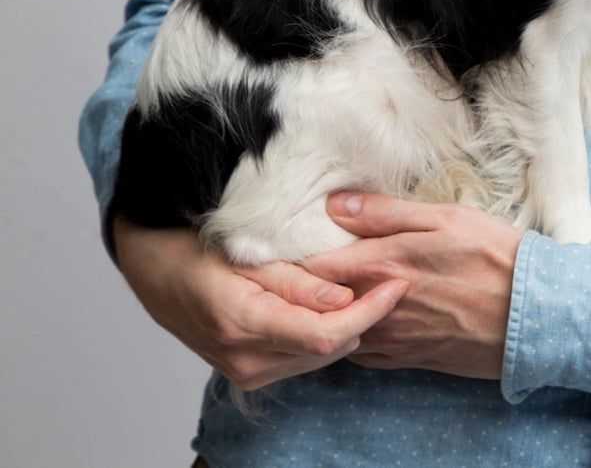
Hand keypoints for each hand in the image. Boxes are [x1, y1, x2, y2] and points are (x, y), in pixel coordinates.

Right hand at [112, 217, 408, 390]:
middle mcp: (244, 358)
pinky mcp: (250, 376)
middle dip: (364, 315)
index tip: (397, 283)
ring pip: (322, 356)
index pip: (325, 333)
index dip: (369, 311)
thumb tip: (342, 298)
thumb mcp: (248, 252)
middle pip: (330, 348)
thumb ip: (296, 279)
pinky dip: (324, 335)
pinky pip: (304, 358)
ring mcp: (246, 372)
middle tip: (383, 278)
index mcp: (242, 321)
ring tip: (358, 288)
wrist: (157, 276)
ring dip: (346, 326)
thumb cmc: (201, 252)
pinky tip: (328, 306)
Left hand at [302, 193, 524, 379]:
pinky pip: (362, 353)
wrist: (535, 314)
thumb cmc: (496, 257)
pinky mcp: (409, 359)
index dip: (296, 256)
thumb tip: (336, 205)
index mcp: (380, 263)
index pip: (311, 265)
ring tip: (332, 296)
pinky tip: (365, 320)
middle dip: (305, 288)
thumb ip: (386, 213)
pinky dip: (353, 336)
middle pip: (316, 301)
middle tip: (303, 272)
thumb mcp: (447, 217)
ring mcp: (391, 337)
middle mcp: (376, 305)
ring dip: (328, 315)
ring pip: (336, 329)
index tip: (294, 247)